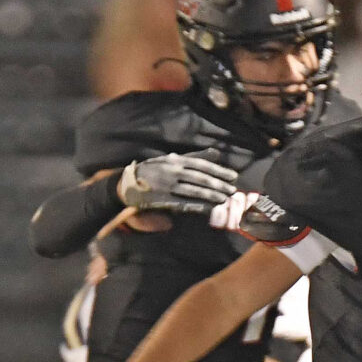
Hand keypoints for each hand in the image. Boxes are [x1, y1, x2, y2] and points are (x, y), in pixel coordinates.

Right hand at [118, 149, 237, 214]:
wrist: (129, 181)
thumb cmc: (156, 168)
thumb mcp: (173, 158)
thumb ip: (196, 157)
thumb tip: (216, 153)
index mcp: (176, 160)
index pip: (201, 165)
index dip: (218, 170)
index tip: (233, 176)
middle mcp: (172, 171)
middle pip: (199, 178)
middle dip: (217, 184)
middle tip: (232, 190)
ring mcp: (166, 186)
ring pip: (192, 191)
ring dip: (209, 196)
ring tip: (223, 199)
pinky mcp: (161, 199)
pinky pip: (181, 203)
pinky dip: (195, 205)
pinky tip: (206, 208)